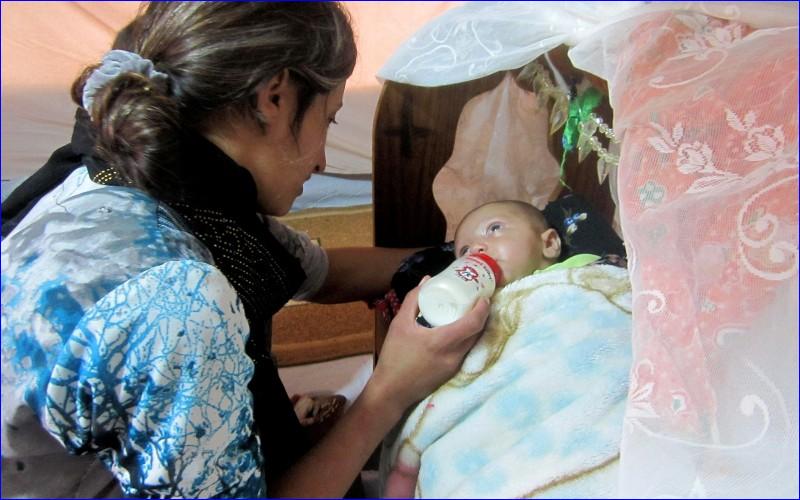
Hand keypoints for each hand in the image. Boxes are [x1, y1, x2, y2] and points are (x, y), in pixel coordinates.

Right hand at [368, 277, 489, 413]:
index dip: (483, 309)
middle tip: (477, 300)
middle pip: (477, 332)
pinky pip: (465, 351)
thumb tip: (427, 280)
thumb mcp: (400, 323)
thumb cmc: (394, 356)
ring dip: (475, 327)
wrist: (391, 391)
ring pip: (473, 343)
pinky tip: (458, 330)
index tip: (483, 297)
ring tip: (469, 312)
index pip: (473, 323)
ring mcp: (455, 366)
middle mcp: (454, 355)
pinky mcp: (452, 373)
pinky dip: (466, 338)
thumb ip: (414, 299)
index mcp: (442, 341)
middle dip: (482, 315)